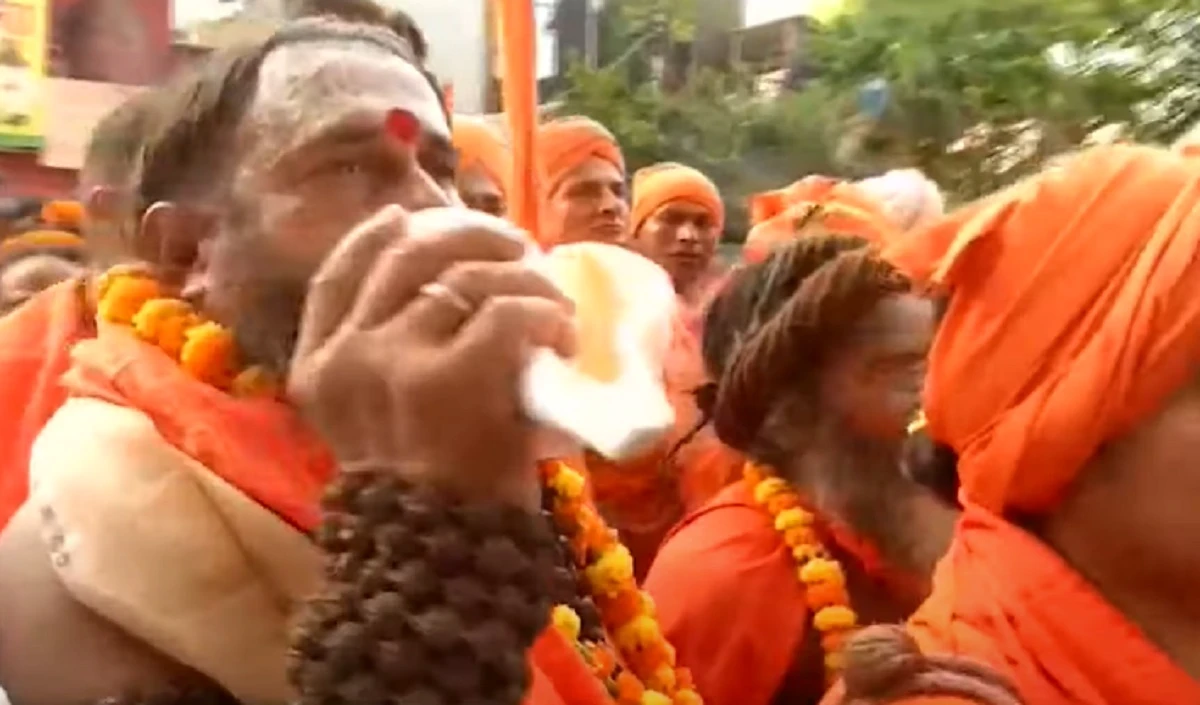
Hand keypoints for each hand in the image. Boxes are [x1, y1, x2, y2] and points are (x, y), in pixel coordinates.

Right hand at [288, 205, 576, 510]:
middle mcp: (349, 354)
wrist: (443, 564)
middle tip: (515, 248)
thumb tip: (452, 289)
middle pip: (408, 254)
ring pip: (469, 279)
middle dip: (469, 237)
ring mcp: (396, 361)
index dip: (376, 235)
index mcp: (319, 369)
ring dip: (525, 284)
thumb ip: (394, 362)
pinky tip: (562, 337)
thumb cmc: (429, 500)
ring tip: (554, 309)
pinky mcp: (453, 375)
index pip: (337, 274)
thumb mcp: (383, 425)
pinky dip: (545, 314)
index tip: (409, 216)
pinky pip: (508, 312)